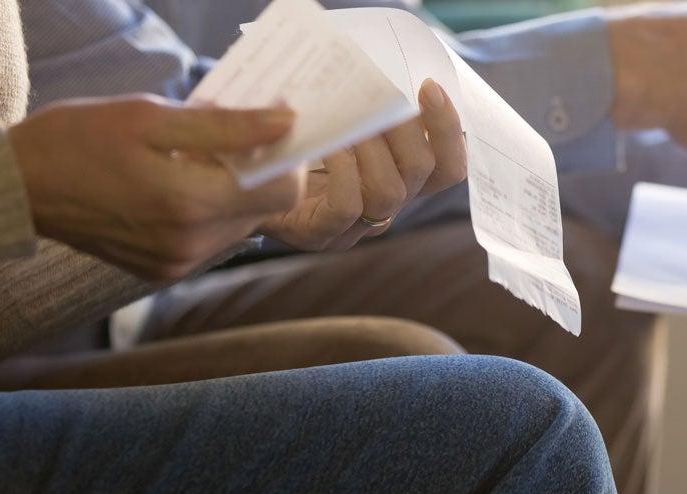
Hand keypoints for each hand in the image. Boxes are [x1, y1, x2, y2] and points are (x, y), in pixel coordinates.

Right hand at [10, 94, 304, 280]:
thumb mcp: (151, 117)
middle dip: (256, 172)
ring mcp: (176, 265)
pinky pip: (211, 239)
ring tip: (190, 160)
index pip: (284, 192)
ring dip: (231, 191)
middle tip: (222, 137)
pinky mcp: (163, 272)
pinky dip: (207, 210)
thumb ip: (227, 126)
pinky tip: (174, 185)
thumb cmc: (78, 140)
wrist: (18, 187)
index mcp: (190, 204)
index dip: (285, 158)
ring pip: (240, 225)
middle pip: (264, 209)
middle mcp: (189, 245)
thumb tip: (286, 123)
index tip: (268, 130)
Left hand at [259, 79, 467, 250]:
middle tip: (378, 98)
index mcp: (397, 180)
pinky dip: (342, 170)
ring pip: (391, 193)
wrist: (237, 186)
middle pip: (424, 173)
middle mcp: (384, 207)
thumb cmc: (289, 147)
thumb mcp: (332, 122)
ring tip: (349, 122)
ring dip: (372, 147)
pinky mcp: (321, 234)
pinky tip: (327, 145)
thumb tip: (373, 65)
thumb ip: (359, 107)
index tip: (428, 86)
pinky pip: (348, 206)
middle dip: (405, 128)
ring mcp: (355, 227)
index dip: (449, 129)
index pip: (449, 168)